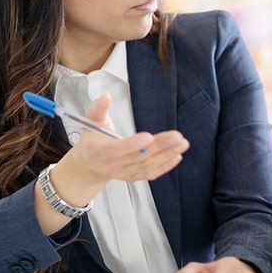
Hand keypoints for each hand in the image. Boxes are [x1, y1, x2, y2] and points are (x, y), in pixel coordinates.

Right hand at [72, 93, 188, 183]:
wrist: (90, 164)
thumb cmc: (92, 140)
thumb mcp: (91, 121)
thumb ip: (98, 108)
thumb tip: (105, 96)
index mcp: (99, 151)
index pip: (117, 149)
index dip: (133, 144)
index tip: (149, 136)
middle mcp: (112, 165)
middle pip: (138, 156)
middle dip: (159, 146)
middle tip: (176, 136)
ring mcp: (123, 173)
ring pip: (148, 165)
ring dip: (167, 155)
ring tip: (182, 143)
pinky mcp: (133, 176)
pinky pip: (151, 173)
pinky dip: (165, 166)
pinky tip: (177, 156)